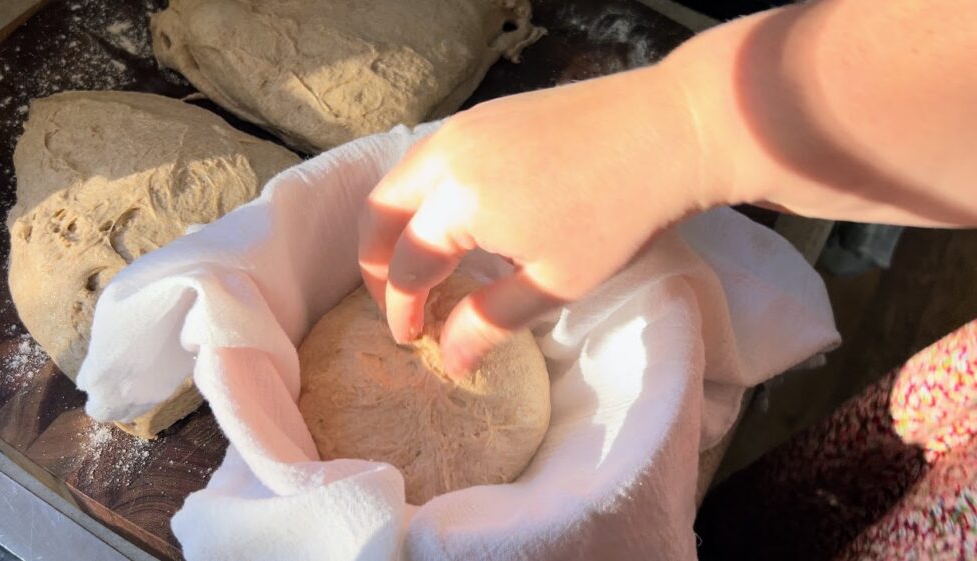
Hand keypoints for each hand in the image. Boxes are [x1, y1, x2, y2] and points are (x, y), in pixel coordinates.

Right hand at [358, 65, 721, 375]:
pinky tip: (450, 221)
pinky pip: (429, 157)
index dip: (401, 310)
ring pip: (399, 179)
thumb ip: (489, 322)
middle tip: (394, 304)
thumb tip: (450, 362)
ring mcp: (463, 127)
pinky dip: (421, 195)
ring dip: (394, 226)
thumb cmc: (619, 214)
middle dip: (374, 264)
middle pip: (378, 213)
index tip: (413, 341)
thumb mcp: (554, 283)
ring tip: (415, 266)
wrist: (670, 130)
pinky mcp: (485, 113)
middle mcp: (446, 156)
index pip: (404, 266)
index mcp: (457, 203)